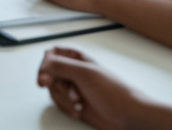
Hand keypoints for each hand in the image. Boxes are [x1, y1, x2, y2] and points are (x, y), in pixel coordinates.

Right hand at [37, 47, 171, 129]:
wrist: (128, 116)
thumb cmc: (115, 93)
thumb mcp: (85, 74)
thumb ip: (61, 66)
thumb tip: (43, 63)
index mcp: (78, 59)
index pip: (52, 54)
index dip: (45, 64)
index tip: (45, 76)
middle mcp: (75, 72)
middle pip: (49, 74)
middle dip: (57, 86)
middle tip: (67, 91)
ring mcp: (75, 88)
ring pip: (53, 90)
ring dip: (63, 99)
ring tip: (78, 101)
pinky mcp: (75, 103)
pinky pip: (60, 104)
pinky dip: (67, 108)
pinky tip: (79, 110)